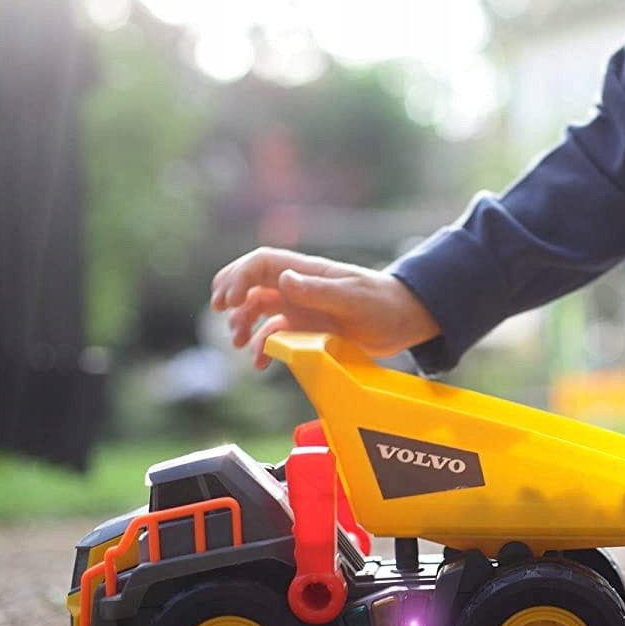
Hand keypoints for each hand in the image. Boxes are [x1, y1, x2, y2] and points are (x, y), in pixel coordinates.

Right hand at [210, 247, 441, 368]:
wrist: (404, 321)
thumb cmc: (382, 302)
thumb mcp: (353, 296)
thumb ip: (319, 290)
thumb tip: (283, 280)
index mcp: (307, 272)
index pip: (262, 262)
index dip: (239, 276)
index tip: (231, 301)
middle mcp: (298, 287)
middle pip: (251, 282)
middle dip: (230, 293)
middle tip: (220, 312)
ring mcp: (299, 309)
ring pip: (257, 310)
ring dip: (241, 324)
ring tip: (238, 343)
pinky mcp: (305, 331)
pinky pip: (273, 336)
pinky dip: (260, 348)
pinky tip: (260, 363)